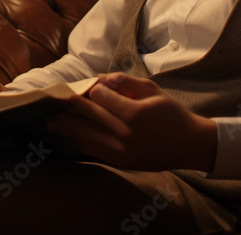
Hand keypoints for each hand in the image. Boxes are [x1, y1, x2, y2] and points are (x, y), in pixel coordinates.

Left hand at [47, 72, 216, 171]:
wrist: (189, 145)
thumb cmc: (171, 113)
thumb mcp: (152, 90)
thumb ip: (124, 82)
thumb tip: (98, 78)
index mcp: (135, 114)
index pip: (100, 98)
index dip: (91, 90)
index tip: (87, 87)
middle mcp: (125, 135)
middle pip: (89, 116)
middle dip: (70, 107)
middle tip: (52, 100)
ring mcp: (121, 151)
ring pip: (86, 136)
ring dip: (67, 127)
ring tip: (51, 121)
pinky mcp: (120, 162)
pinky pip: (93, 150)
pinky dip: (79, 142)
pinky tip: (69, 136)